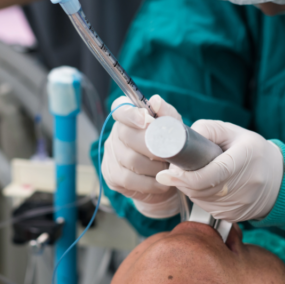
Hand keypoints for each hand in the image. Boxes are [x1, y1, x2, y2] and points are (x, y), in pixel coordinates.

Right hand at [102, 94, 182, 217]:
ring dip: (154, 167)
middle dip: (152, 146)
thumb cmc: (168, 150)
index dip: (130, 113)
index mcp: (128, 118)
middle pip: (127, 135)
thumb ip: (167, 115)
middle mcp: (115, 134)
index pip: (120, 108)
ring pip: (130, 159)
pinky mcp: (111, 175)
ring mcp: (110, 155)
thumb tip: (156, 101)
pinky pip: (128, 179)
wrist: (165, 180)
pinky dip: (148, 183)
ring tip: (167, 169)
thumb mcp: (173, 130)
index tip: (146, 120)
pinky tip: (159, 183)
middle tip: (169, 154)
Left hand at [157, 120, 282, 222]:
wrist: (278, 179)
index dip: (185, 176)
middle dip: (182, 180)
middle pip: (201, 189)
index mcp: (245, 159)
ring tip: (196, 174)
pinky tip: (207, 186)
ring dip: (190, 188)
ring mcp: (241, 204)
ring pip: (201, 200)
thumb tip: (181, 139)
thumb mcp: (233, 132)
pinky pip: (207, 208)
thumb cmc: (252, 151)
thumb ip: (208, 130)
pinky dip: (200, 198)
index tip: (165, 173)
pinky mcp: (235, 217)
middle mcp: (246, 185)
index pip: (210, 174)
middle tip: (177, 168)